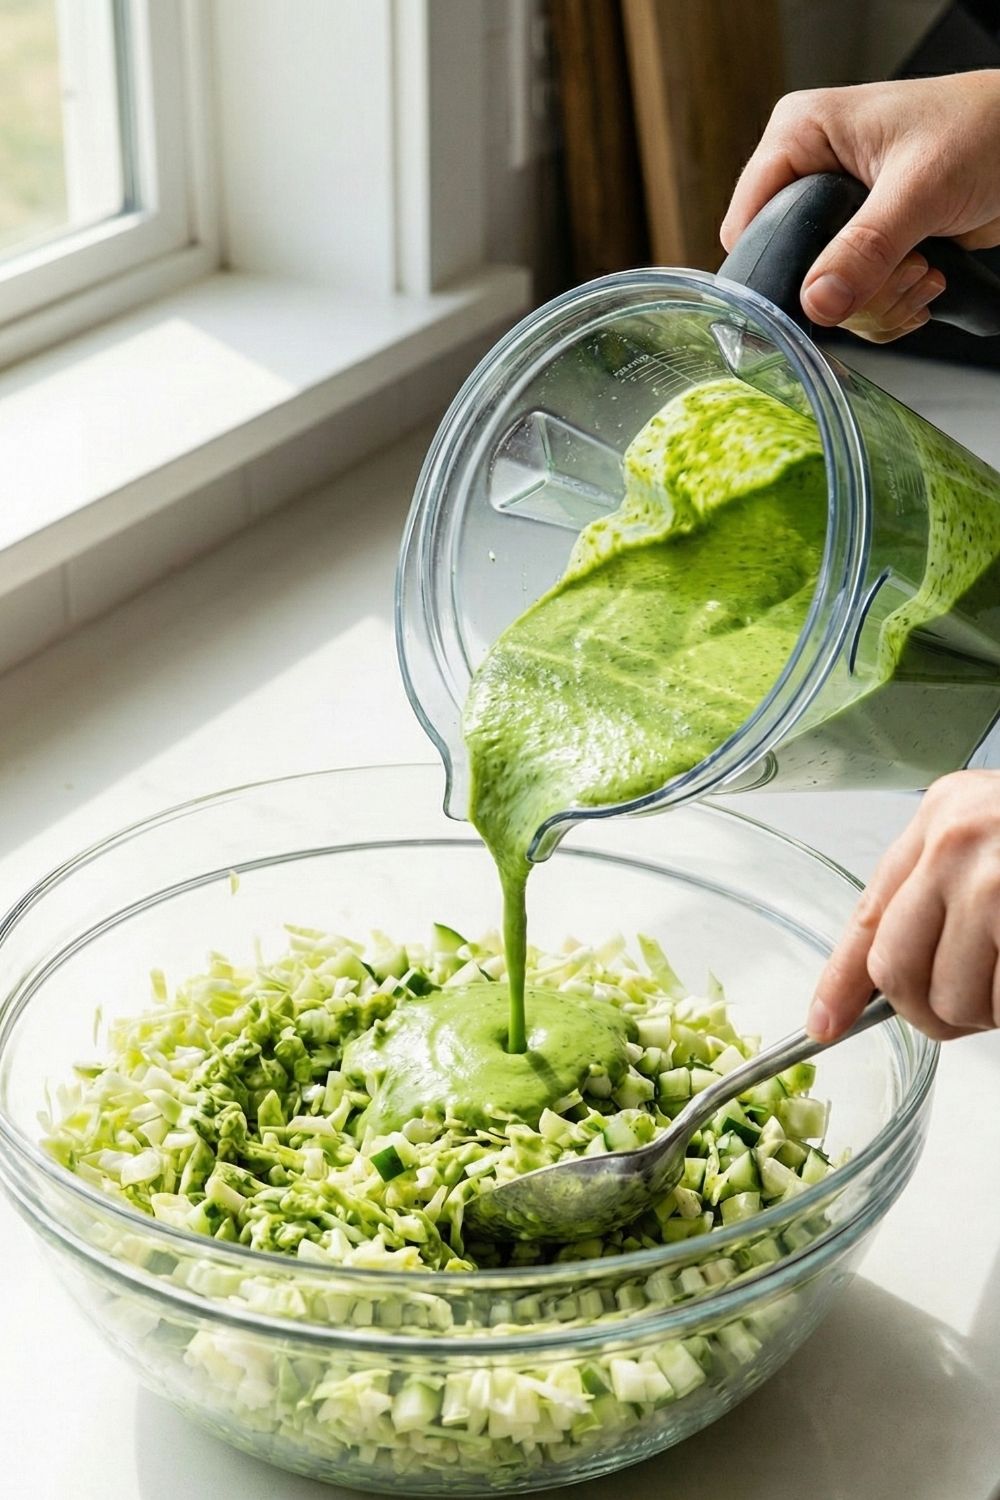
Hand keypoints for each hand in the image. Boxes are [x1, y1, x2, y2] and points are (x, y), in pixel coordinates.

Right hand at [720, 72, 999, 341]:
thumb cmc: (984, 127)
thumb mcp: (920, 187)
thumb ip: (866, 247)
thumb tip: (818, 301)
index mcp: (800, 137)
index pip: (749, 223)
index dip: (780, 265)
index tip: (823, 286)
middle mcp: (811, 177)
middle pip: (790, 272)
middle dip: (850, 289)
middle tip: (902, 267)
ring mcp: (837, 218)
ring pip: (823, 298)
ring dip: (880, 302)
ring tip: (924, 269)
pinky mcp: (864, 247)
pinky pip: (852, 304)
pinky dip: (890, 308)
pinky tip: (925, 278)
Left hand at [808, 771, 999, 1042]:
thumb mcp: (993, 835)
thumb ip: (942, 890)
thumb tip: (889, 978)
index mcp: (945, 815)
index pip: (868, 913)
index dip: (840, 981)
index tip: (823, 1024)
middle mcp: (960, 840)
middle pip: (897, 970)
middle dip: (930, 1010)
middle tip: (970, 1011)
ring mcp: (999, 882)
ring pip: (955, 998)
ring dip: (990, 1012)